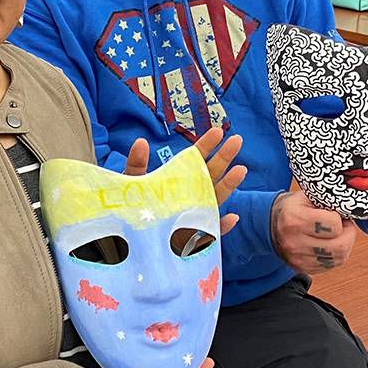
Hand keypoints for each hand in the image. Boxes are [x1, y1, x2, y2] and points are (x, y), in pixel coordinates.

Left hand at [125, 128, 245, 235]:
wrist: (127, 233)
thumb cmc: (133, 203)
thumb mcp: (133, 181)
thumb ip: (137, 163)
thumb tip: (140, 142)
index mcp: (179, 177)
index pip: (195, 158)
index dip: (207, 145)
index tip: (218, 131)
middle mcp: (192, 193)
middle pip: (211, 174)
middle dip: (224, 157)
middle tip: (236, 140)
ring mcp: (195, 213)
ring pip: (216, 199)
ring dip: (228, 186)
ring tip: (240, 170)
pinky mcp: (194, 236)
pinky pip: (211, 233)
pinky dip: (221, 226)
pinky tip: (231, 217)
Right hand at [270, 188, 356, 272]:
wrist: (268, 225)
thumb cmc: (291, 209)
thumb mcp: (305, 197)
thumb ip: (327, 201)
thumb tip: (350, 209)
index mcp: (294, 219)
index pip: (335, 226)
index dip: (340, 219)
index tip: (335, 215)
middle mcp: (294, 241)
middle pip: (340, 247)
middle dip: (348, 235)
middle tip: (344, 227)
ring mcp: (297, 257)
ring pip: (339, 259)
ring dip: (344, 246)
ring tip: (337, 236)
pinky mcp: (301, 268)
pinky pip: (330, 266)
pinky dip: (335, 256)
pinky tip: (329, 245)